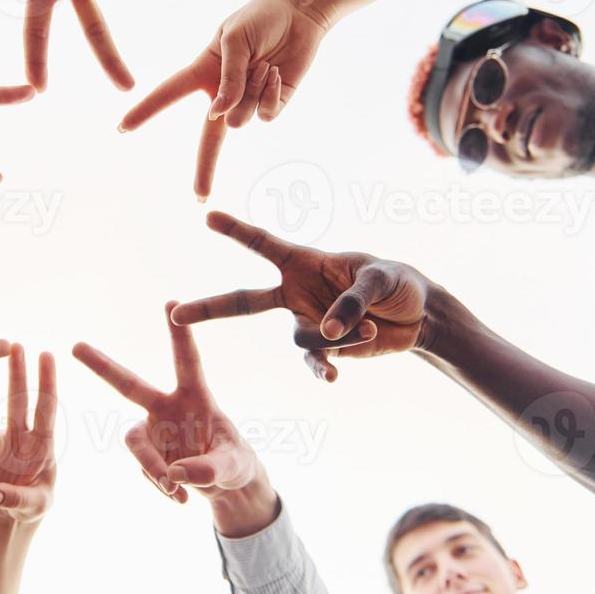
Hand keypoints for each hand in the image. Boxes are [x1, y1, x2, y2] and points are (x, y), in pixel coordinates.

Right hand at [0, 345, 57, 525]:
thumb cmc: (33, 506)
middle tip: (17, 345)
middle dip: (17, 372)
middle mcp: (20, 436)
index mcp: (43, 444)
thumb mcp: (34, 507)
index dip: (46, 382)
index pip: (46, 409)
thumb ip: (16, 500)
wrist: (11, 515)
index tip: (46, 354)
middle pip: (16, 399)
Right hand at [73, 303, 258, 504]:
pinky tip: (179, 496)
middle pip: (129, 385)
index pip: (187, 362)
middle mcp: (167, 408)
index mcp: (196, 397)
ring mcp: (153, 430)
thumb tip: (174, 474)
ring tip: (175, 490)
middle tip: (76, 346)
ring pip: (135, 444)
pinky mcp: (147, 453)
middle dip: (102, 366)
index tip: (173, 303)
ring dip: (152, 468)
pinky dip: (160, 484)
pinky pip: (144, 469)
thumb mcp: (233, 467)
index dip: (180, 334)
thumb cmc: (235, 464)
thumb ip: (208, 469)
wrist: (224, 487)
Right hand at [119, 0, 327, 199]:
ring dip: (250, 92)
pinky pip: (265, 115)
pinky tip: (275, 73)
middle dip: (205, 168)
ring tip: (262, 64)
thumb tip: (218, 117)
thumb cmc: (259, 17)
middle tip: (200, 196)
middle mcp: (224, 92)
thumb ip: (227, 79)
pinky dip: (269, 94)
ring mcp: (249, 100)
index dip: (146, 111)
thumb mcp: (235, 41)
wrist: (299, 12)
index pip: (169, 94)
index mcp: (204, 71)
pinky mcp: (272, 103)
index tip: (124, 127)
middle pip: (209, 137)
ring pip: (240, 120)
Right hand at [171, 211, 430, 381]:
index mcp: (306, 262)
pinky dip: (322, 369)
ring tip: (370, 328)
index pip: (264, 244)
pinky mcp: (327, 349)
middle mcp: (298, 292)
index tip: (207, 216)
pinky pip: (314, 361)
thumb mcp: (380, 279)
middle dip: (210, 308)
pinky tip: (332, 377)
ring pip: (301, 336)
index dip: (236, 231)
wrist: (418, 315)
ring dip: (336, 335)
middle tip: (176, 314)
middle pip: (244, 301)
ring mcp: (308, 321)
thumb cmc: (397, 282)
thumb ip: (352, 301)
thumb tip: (329, 333)